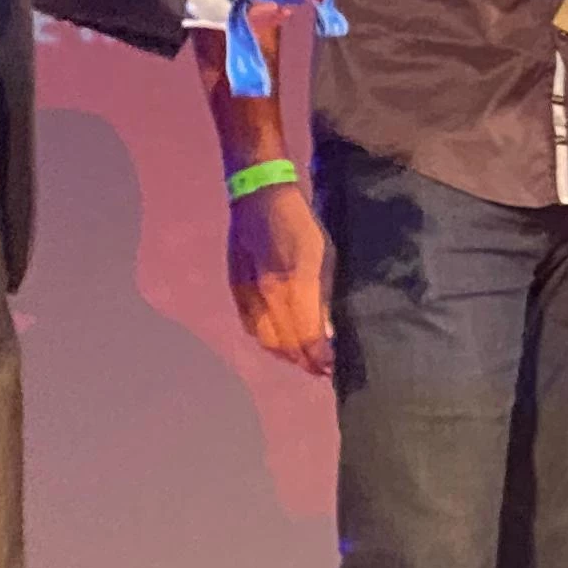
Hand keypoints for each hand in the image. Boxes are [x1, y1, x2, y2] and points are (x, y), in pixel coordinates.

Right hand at [225, 177, 334, 376]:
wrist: (258, 198)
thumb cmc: (300, 223)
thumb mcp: (324, 257)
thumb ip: (323, 298)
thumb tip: (326, 334)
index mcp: (294, 283)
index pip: (307, 335)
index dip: (319, 357)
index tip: (332, 367)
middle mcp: (268, 293)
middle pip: (285, 344)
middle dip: (304, 361)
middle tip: (321, 369)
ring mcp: (247, 293)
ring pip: (265, 340)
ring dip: (285, 355)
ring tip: (303, 359)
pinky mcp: (235, 290)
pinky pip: (250, 327)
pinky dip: (266, 341)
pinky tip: (280, 342)